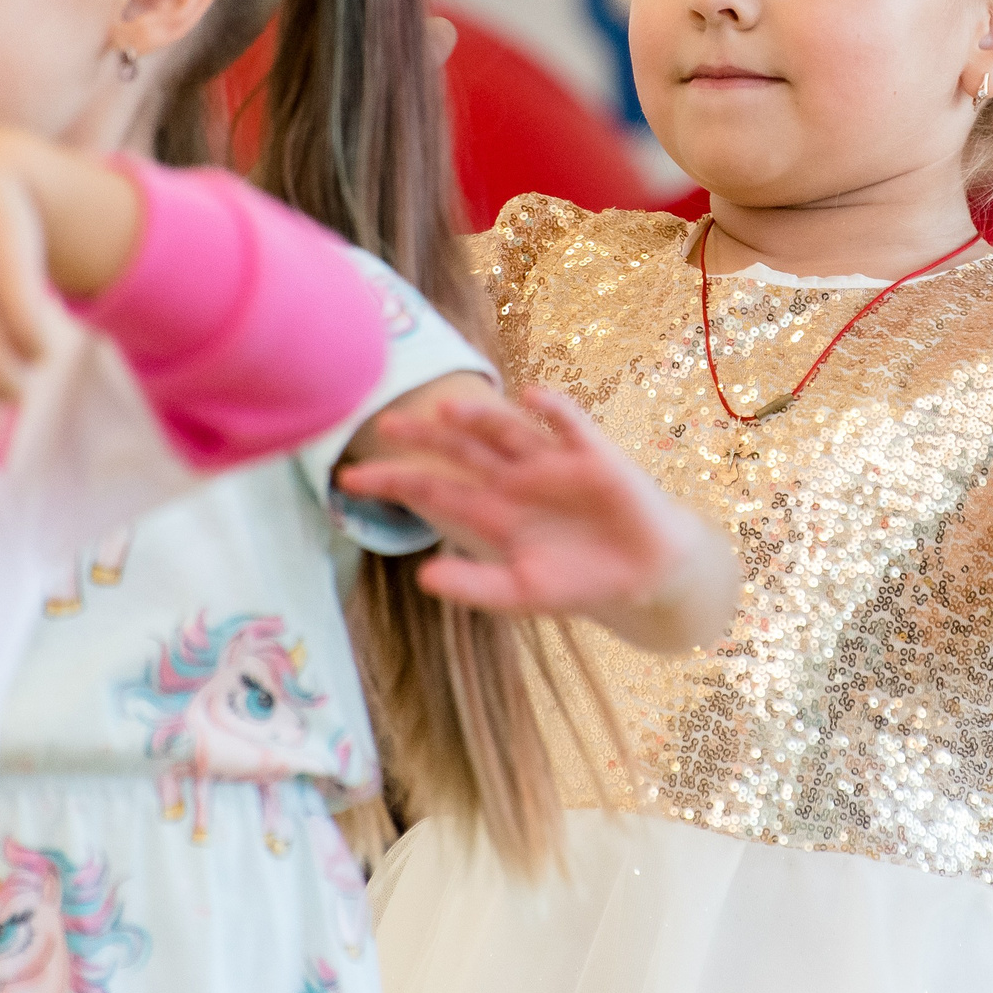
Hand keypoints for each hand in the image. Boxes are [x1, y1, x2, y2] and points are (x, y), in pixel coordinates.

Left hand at [339, 387, 737, 652]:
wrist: (645, 576)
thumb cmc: (580, 581)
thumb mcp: (520, 594)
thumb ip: (472, 587)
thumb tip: (422, 578)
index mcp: (492, 510)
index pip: (432, 489)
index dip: (393, 482)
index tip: (347, 480)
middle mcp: (514, 479)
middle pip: (460, 450)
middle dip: (424, 438)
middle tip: (383, 424)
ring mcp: (552, 464)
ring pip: (507, 432)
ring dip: (480, 419)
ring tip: (448, 410)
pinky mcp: (593, 457)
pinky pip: (569, 425)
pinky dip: (552, 409)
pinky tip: (530, 398)